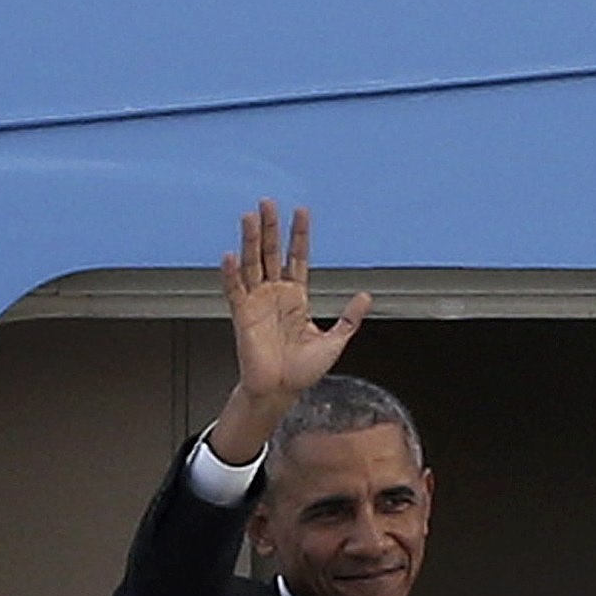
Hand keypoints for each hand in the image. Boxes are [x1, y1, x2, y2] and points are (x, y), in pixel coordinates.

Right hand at [207, 201, 369, 463]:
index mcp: (296, 297)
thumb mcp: (334, 342)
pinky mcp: (242, 316)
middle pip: (271, 253)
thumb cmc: (302, 371)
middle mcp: (275, 294)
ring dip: (251, 241)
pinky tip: (230, 255)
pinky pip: (235, 290)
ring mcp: (257, 302)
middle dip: (271, 228)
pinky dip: (231, 273)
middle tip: (268, 203)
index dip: (299, 236)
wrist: (280, 392)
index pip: (297, 258)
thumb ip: (349, 318)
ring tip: (250, 218)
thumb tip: (365, 296)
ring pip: (252, 264)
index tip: (301, 212)